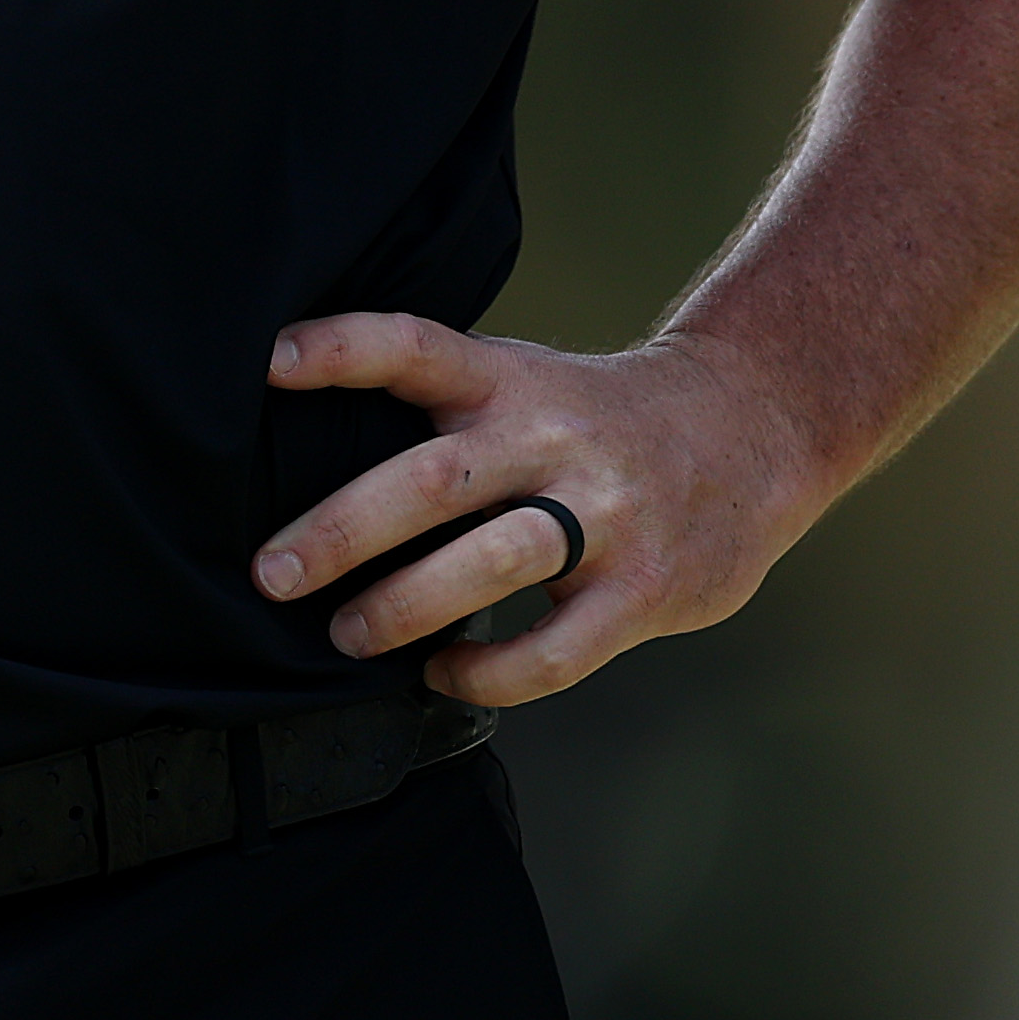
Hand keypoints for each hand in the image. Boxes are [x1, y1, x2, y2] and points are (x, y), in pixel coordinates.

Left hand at [252, 313, 827, 707]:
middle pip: (435, 477)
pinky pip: (552, 649)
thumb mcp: (525, 379)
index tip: (269, 362)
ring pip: (491, 562)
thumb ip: (443, 409)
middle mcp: (551, 437)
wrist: (749, 428)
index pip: (416, 344)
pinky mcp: (642, 588)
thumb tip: (306, 462)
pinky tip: (442, 675)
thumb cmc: (597, 418)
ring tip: (346, 635)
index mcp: (510, 378)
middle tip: (272, 572)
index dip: (342, 348)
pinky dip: (486, 673)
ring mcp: (604, 513)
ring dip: (405, 607)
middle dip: (343, 529)